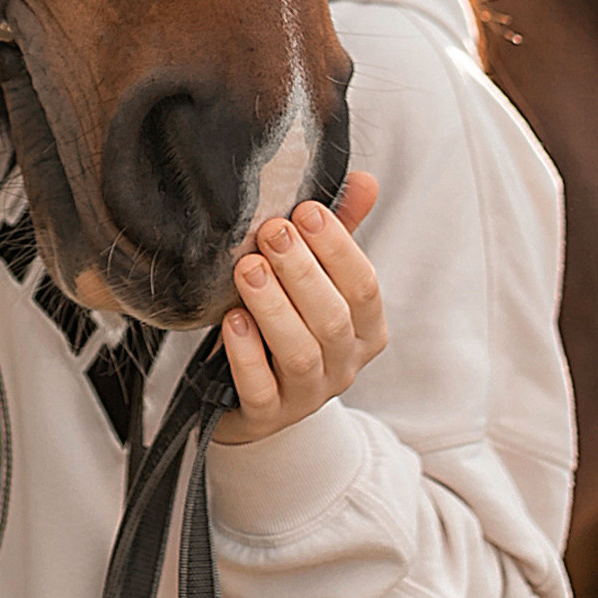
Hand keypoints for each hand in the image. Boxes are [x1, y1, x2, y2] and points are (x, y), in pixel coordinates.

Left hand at [215, 172, 384, 447]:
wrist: (248, 399)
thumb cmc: (286, 324)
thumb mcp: (313, 280)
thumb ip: (337, 235)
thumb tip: (366, 180)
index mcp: (366, 329)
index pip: (365, 287)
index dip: (339, 248)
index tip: (306, 210)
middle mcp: (344, 365)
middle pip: (333, 319)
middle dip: (302, 272)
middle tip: (270, 232)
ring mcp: (308, 396)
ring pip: (301, 354)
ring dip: (274, 308)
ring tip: (247, 270)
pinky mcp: (267, 416)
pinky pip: (261, 389)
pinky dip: (247, 355)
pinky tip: (231, 322)